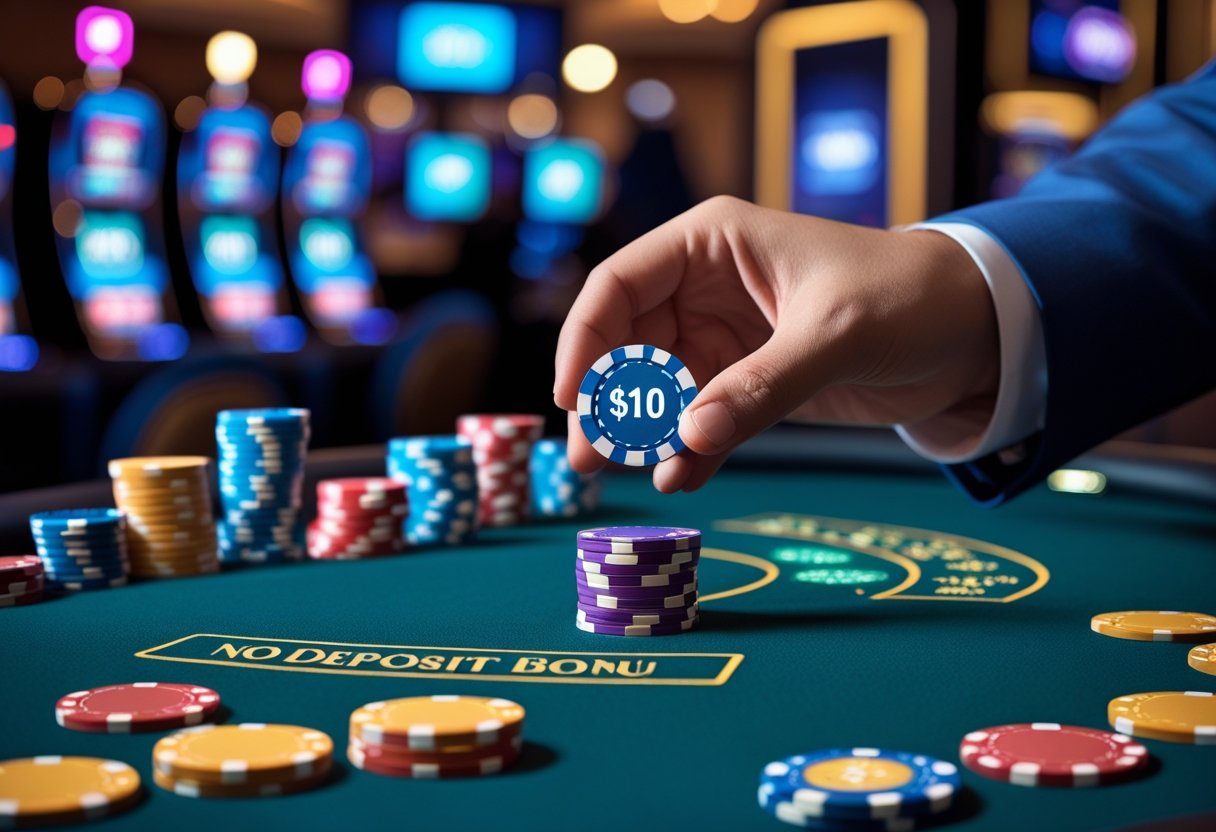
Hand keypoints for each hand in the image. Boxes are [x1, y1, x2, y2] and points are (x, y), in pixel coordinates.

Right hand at [554, 196, 999, 492]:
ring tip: (631, 472)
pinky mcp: (744, 381)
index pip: (619, 284)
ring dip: (640, 431)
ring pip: (654, 388)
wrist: (970, 333)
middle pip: (625, 342)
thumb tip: (689, 440)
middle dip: (606, 400)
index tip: (575, 398)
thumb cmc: (907, 297)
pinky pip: (697, 419)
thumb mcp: (836, 334)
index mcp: (712, 243)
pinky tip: (680, 476)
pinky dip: (686, 449)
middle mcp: (704, 287)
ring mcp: (721, 338)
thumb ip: (761, 388)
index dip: (587, 339)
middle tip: (590, 457)